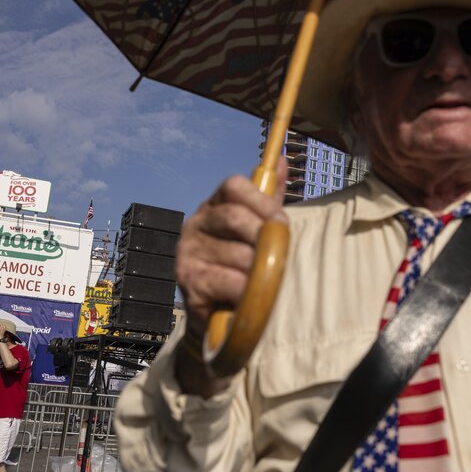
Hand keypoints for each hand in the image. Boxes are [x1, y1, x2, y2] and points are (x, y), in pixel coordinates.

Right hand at [176, 159, 287, 342]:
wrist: (217, 311)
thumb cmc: (241, 265)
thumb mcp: (257, 228)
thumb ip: (270, 198)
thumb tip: (284, 160)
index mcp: (213, 205)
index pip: (233, 185)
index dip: (261, 201)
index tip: (281, 221)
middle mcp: (195, 223)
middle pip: (234, 217)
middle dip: (264, 237)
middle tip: (279, 255)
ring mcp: (187, 252)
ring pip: (236, 253)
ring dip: (259, 270)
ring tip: (266, 281)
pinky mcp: (187, 280)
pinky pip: (227, 280)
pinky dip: (246, 290)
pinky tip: (249, 296)